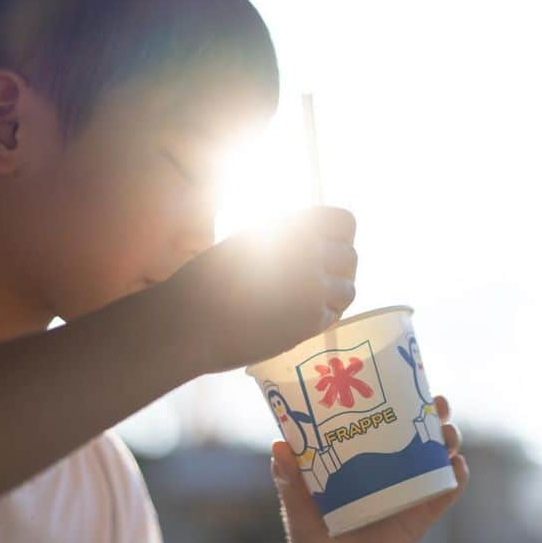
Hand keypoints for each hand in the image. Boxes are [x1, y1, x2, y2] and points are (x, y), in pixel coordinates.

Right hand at [164, 206, 356, 373]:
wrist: (190, 321)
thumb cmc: (206, 282)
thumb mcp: (247, 241)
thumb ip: (284, 239)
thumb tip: (313, 244)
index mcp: (291, 225)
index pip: (344, 221)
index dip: (339, 239)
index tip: (325, 252)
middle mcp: (308, 251)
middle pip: (351, 257)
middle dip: (339, 271)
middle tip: (317, 284)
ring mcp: (313, 286)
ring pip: (348, 289)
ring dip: (333, 297)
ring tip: (307, 303)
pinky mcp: (310, 319)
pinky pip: (332, 316)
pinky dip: (320, 319)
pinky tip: (295, 320)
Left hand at [270, 394, 467, 542]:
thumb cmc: (311, 534)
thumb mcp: (297, 500)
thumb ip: (288, 476)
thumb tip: (279, 444)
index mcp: (365, 458)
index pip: (387, 422)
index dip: (402, 400)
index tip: (408, 380)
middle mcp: (392, 471)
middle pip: (421, 434)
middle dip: (435, 414)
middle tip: (438, 402)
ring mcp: (409, 492)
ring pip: (439, 458)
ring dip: (449, 439)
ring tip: (448, 432)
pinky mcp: (421, 517)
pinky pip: (446, 493)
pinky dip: (457, 478)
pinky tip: (458, 465)